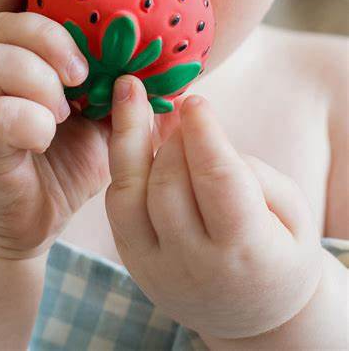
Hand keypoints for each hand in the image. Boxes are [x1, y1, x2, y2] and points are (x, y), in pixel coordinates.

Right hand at [0, 0, 105, 258]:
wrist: (16, 227)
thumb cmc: (60, 172)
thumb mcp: (100, 132)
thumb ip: (122, 102)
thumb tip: (171, 83)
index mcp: (15, 66)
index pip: (4, 7)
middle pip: (0, 26)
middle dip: (47, 38)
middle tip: (82, 73)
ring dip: (37, 77)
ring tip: (64, 109)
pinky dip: (26, 119)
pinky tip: (44, 137)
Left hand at [105, 75, 322, 338]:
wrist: (252, 313)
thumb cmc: (280, 254)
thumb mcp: (290, 213)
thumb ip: (249, 173)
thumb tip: (197, 134)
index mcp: (246, 252)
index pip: (219, 182)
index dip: (204, 136)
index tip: (194, 100)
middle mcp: (192, 264)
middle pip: (168, 185)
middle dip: (171, 138)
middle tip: (176, 106)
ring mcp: (155, 267)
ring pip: (128, 194)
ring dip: (128, 139)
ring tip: (128, 95)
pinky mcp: (133, 262)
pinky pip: (118, 206)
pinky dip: (124, 167)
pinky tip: (132, 137)